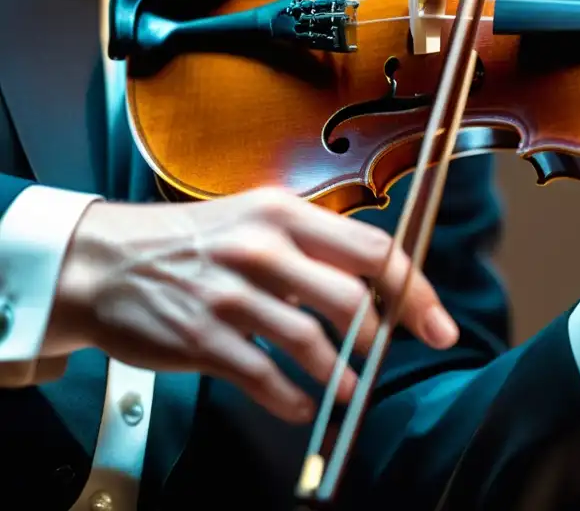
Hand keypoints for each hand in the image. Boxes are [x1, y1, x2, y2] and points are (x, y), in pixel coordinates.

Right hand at [45, 188, 458, 421]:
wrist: (103, 261)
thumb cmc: (194, 241)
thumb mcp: (256, 216)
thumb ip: (313, 242)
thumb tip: (378, 280)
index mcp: (283, 213)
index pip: (371, 248)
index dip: (412, 289)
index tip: (435, 322)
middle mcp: (261, 249)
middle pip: (350, 297)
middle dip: (383, 336)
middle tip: (389, 357)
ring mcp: (230, 295)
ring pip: (311, 342)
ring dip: (341, 375)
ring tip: (350, 389)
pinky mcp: (202, 338)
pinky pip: (265, 378)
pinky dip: (294, 400)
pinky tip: (305, 407)